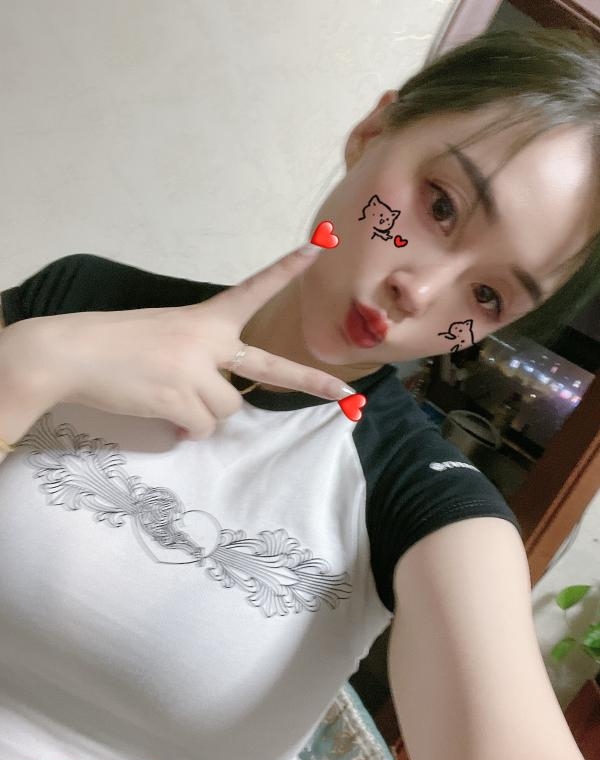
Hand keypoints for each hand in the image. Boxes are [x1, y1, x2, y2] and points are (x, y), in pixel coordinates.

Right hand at [11, 245, 351, 442]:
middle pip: (269, 369)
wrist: (71, 352)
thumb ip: (201, 362)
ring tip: (169, 400)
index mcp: (207, 317)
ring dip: (202, 414)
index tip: (317, 245)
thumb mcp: (167, 336)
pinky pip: (200, 429)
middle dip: (310, 384)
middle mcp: (210, 341)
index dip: (286, 268)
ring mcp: (197, 371)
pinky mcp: (181, 400)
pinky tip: (161, 415)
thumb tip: (213, 410)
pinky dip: (183, 429)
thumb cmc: (116, 341)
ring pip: (226, 410)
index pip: (254, 288)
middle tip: (343, 394)